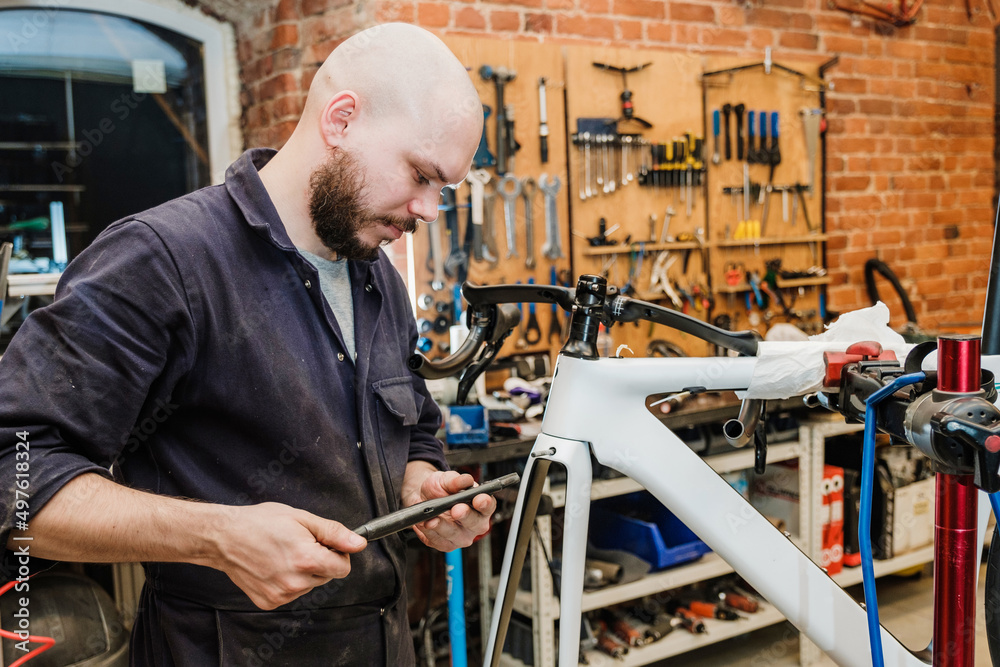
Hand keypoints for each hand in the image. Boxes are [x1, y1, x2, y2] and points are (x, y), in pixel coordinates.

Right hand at [210, 502, 366, 609]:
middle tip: (298, 544)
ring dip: (304, 572)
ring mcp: (281, 595)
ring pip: (310, 585)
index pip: (343, 568)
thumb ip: (334, 533)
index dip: (339, 553)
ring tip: (283, 553)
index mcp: (307, 560)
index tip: (326, 545)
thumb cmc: (260, 523)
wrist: (224, 537)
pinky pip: (292, 593)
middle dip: (320, 561)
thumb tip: (359, 543)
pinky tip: (274, 566)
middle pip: (327, 576)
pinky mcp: (269, 602)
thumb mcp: (302, 519)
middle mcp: (295, 582)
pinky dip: (288, 581)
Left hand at [402, 463, 496, 551]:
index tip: (479, 499)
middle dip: (465, 516)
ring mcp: (461, 536)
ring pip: (454, 534)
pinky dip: (429, 532)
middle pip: (475, 523)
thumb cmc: (440, 489)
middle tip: (456, 509)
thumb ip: (456, 480)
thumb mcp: (446, 479)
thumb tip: (466, 480)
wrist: (423, 498)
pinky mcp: (445, 545)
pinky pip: (438, 540)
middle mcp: (475, 524)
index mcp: (480, 506)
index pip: (488, 506)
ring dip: (442, 526)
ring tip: (432, 519)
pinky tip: (425, 523)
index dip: (485, 503)